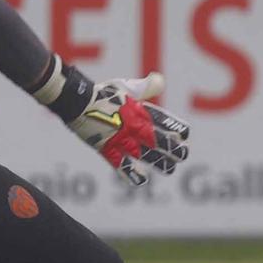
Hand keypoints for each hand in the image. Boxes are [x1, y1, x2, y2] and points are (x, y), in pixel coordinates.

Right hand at [68, 72, 188, 185]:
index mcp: (140, 112)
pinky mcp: (108, 150)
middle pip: (160, 142)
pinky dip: (132, 175)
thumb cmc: (103, 93)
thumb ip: (146, 87)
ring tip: (170, 169)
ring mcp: (122, 141)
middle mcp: (134, 128)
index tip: (185, 135)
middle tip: (183, 155)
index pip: (165, 122)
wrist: (77, 102)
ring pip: (147, 156)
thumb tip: (160, 81)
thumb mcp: (126, 87)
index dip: (177, 129)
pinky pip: (122, 166)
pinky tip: (141, 181)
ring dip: (160, 164)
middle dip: (174, 150)